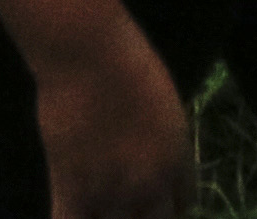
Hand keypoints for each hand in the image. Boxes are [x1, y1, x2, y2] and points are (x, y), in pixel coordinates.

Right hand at [36, 23, 194, 218]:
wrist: (89, 55)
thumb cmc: (127, 63)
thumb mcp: (163, 106)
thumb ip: (162, 142)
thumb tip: (150, 159)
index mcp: (178, 159)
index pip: (184, 206)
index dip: (167, 207)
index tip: (154, 204)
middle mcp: (151, 184)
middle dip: (142, 217)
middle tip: (125, 206)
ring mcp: (112, 192)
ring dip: (107, 218)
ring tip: (99, 207)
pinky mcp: (73, 191)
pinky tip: (72, 212)